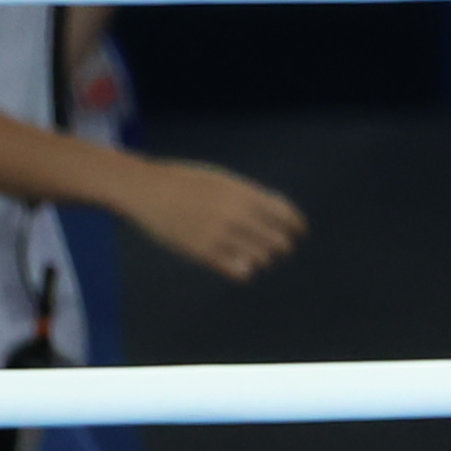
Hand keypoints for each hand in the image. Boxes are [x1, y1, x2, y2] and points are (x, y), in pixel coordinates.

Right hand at [118, 158, 305, 281]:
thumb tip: (276, 212)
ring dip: (265, 258)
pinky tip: (245, 267)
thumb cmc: (187, 181)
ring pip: (260, 257)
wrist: (149, 190)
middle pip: (276, 239)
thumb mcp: (224, 180)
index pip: (284, 213)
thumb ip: (250, 196)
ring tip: (263, 257)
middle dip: (284, 245)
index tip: (301, 232)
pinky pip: (236, 269)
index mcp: (244, 193)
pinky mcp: (202, 253)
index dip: (297, 225)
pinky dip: (246, 270)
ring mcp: (219, 235)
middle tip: (284, 249)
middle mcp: (236, 215)